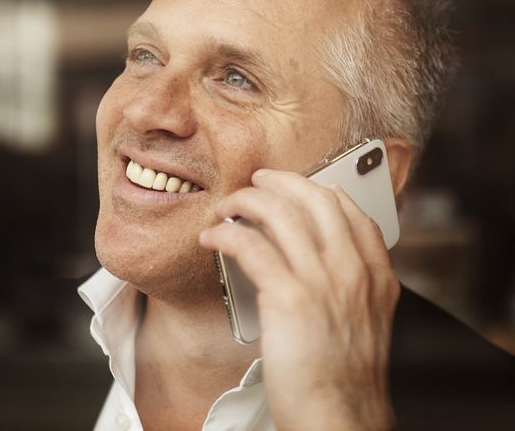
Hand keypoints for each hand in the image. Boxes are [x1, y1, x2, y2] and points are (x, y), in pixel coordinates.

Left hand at [199, 169, 399, 429]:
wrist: (339, 418)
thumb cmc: (341, 382)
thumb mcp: (363, 327)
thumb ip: (349, 291)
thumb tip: (317, 269)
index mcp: (377, 279)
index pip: (352, 212)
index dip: (320, 190)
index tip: (295, 186)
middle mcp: (354, 272)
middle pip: (315, 200)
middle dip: (278, 182)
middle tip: (254, 182)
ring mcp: (323, 282)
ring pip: (280, 212)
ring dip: (245, 201)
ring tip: (225, 208)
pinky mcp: (288, 297)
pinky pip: (250, 244)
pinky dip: (225, 233)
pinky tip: (212, 238)